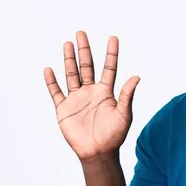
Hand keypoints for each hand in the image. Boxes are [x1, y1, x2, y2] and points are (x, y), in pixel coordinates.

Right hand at [44, 31, 140, 161]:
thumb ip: (127, 95)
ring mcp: (77, 99)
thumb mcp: (123, 114)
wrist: (98, 152)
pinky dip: (52, 81)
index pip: (109, 68)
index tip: (113, 38)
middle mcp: (91, 92)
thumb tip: (137, 76)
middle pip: (87, 66)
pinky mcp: (64, 109)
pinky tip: (49, 69)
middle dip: (84, 50)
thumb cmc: (114, 135)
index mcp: (106, 92)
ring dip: (69, 60)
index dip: (111, 53)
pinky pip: (56, 92)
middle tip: (81, 33)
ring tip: (67, 44)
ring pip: (71, 74)